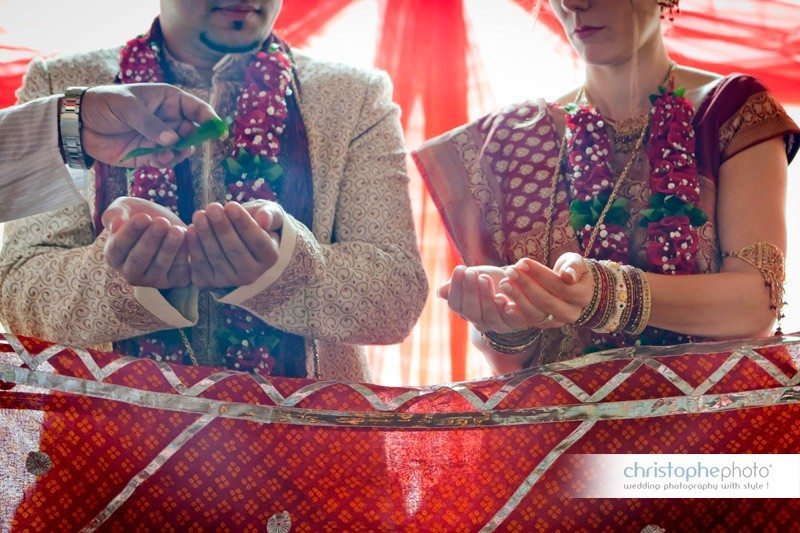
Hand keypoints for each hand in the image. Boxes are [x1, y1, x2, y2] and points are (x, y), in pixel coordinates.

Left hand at [80, 83, 220, 167]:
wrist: (78, 124)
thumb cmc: (104, 104)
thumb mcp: (128, 108)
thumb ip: (151, 125)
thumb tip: (173, 140)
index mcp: (168, 99)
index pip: (196, 108)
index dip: (210, 119)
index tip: (218, 132)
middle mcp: (168, 119)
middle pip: (193, 132)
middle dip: (193, 141)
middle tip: (186, 147)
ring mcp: (160, 138)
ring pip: (182, 149)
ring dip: (179, 154)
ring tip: (166, 155)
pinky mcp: (150, 155)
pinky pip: (167, 161)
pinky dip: (166, 163)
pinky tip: (157, 160)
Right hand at [102, 197, 189, 288]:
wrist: (168, 225)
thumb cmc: (141, 216)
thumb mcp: (125, 208)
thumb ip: (115, 214)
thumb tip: (115, 224)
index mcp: (114, 256)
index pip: (118, 247)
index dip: (130, 233)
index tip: (143, 217)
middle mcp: (130, 273)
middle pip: (138, 259)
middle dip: (151, 240)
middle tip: (162, 223)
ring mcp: (153, 280)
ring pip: (160, 266)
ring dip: (169, 248)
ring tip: (177, 230)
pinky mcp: (175, 281)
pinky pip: (179, 271)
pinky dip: (184, 255)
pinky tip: (188, 237)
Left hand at [187, 201, 281, 288]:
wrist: (238, 241)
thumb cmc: (256, 223)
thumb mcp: (270, 215)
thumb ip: (270, 215)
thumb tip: (263, 219)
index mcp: (269, 258)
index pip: (257, 241)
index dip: (243, 223)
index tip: (231, 205)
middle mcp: (252, 274)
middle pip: (235, 250)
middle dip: (222, 227)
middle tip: (212, 207)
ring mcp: (231, 281)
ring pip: (216, 257)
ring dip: (205, 235)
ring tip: (199, 215)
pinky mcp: (211, 282)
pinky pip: (200, 265)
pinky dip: (194, 247)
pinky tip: (190, 229)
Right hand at [438, 265, 527, 333]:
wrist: (514, 281)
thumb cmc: (488, 278)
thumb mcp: (472, 278)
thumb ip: (457, 285)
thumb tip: (441, 292)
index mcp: (465, 311)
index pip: (456, 304)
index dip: (456, 287)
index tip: (460, 269)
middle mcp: (480, 321)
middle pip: (471, 312)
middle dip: (470, 291)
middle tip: (471, 272)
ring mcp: (497, 324)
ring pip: (489, 316)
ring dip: (485, 297)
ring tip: (484, 278)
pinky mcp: (515, 323)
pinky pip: (510, 320)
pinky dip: (506, 309)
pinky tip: (502, 297)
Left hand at [496, 253, 592, 328]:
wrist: (571, 286)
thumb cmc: (571, 269)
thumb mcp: (576, 262)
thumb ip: (574, 266)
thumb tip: (567, 276)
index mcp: (582, 296)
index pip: (559, 286)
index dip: (540, 274)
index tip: (522, 262)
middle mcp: (572, 313)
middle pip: (546, 302)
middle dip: (526, 285)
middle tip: (509, 271)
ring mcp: (557, 321)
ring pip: (536, 314)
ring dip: (517, 298)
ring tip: (504, 282)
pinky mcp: (543, 324)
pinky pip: (527, 320)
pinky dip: (514, 310)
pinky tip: (501, 299)